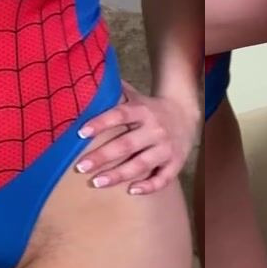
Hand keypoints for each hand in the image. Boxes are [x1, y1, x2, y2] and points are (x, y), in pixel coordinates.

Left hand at [78, 85, 202, 193]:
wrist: (186, 114)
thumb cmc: (151, 108)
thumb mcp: (137, 96)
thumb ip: (117, 91)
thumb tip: (91, 76)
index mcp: (143, 110)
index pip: (120, 115)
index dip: (100, 123)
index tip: (80, 133)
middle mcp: (156, 129)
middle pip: (127, 144)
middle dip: (102, 156)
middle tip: (80, 167)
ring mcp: (167, 147)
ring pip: (142, 164)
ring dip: (119, 175)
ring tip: (96, 182)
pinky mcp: (176, 162)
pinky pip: (164, 178)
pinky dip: (149, 186)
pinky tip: (131, 191)